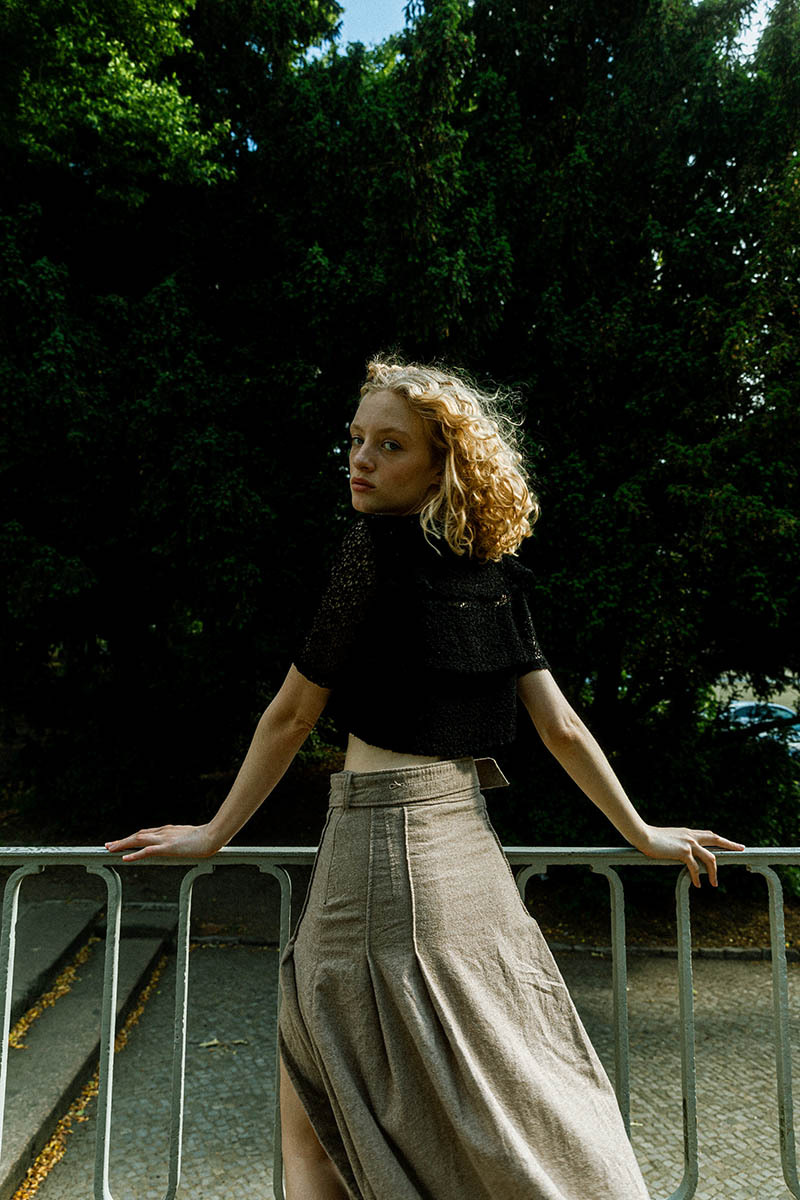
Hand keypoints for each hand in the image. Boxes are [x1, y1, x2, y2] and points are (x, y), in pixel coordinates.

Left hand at [105, 824, 220, 862]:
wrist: (213, 835)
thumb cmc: (206, 837)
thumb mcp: (190, 838)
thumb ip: (182, 841)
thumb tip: (182, 845)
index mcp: (167, 831)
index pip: (145, 833)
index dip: (132, 837)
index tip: (122, 841)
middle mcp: (162, 832)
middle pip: (137, 835)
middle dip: (122, 840)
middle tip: (108, 845)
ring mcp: (164, 839)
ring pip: (138, 840)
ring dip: (123, 844)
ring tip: (110, 849)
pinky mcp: (167, 847)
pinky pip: (147, 851)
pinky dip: (134, 854)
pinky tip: (124, 858)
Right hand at [636, 826, 744, 886]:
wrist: (642, 835)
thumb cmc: (650, 838)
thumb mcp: (667, 839)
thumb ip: (675, 844)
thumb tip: (676, 851)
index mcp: (688, 832)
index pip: (709, 834)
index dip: (720, 839)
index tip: (729, 842)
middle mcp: (691, 836)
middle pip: (716, 839)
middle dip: (730, 844)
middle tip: (741, 849)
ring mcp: (689, 843)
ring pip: (710, 858)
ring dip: (713, 872)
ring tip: (714, 883)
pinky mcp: (683, 852)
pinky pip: (695, 867)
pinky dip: (697, 877)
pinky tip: (697, 884)